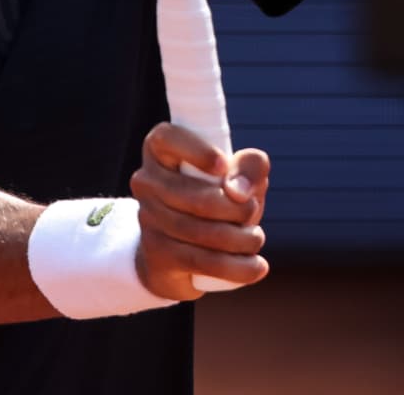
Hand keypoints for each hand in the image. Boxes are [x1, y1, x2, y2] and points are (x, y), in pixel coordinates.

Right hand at [128, 122, 270, 300]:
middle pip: (195, 196)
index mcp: (160, 150)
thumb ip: (249, 167)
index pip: (167, 138)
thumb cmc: (215, 195)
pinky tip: (256, 266)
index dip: (196, 151)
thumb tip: (238, 192)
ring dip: (241, 238)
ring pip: (200, 231)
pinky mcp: (157, 254)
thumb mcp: (238, 174)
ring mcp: (148, 219)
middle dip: (237, 208)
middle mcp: (146, 181)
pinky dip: (235, 266)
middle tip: (253, 211)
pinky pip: (200, 261)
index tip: (223, 165)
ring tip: (256, 238)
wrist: (180, 250)